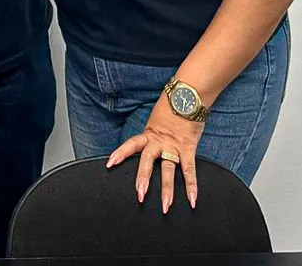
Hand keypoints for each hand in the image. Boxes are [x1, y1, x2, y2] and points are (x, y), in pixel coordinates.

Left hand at [106, 97, 205, 212]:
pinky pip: (189, 169)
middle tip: (139, 195)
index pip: (131, 144)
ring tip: (165, 206)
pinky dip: (192, 186)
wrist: (188, 95)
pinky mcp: (188, 148)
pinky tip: (192, 200)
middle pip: (148, 161)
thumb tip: (150, 139)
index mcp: (149, 134)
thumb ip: (154, 132)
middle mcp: (159, 141)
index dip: (120, 153)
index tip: (109, 164)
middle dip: (143, 178)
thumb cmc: (173, 106)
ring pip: (168, 170)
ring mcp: (174, 146)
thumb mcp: (157, 119)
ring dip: (167, 190)